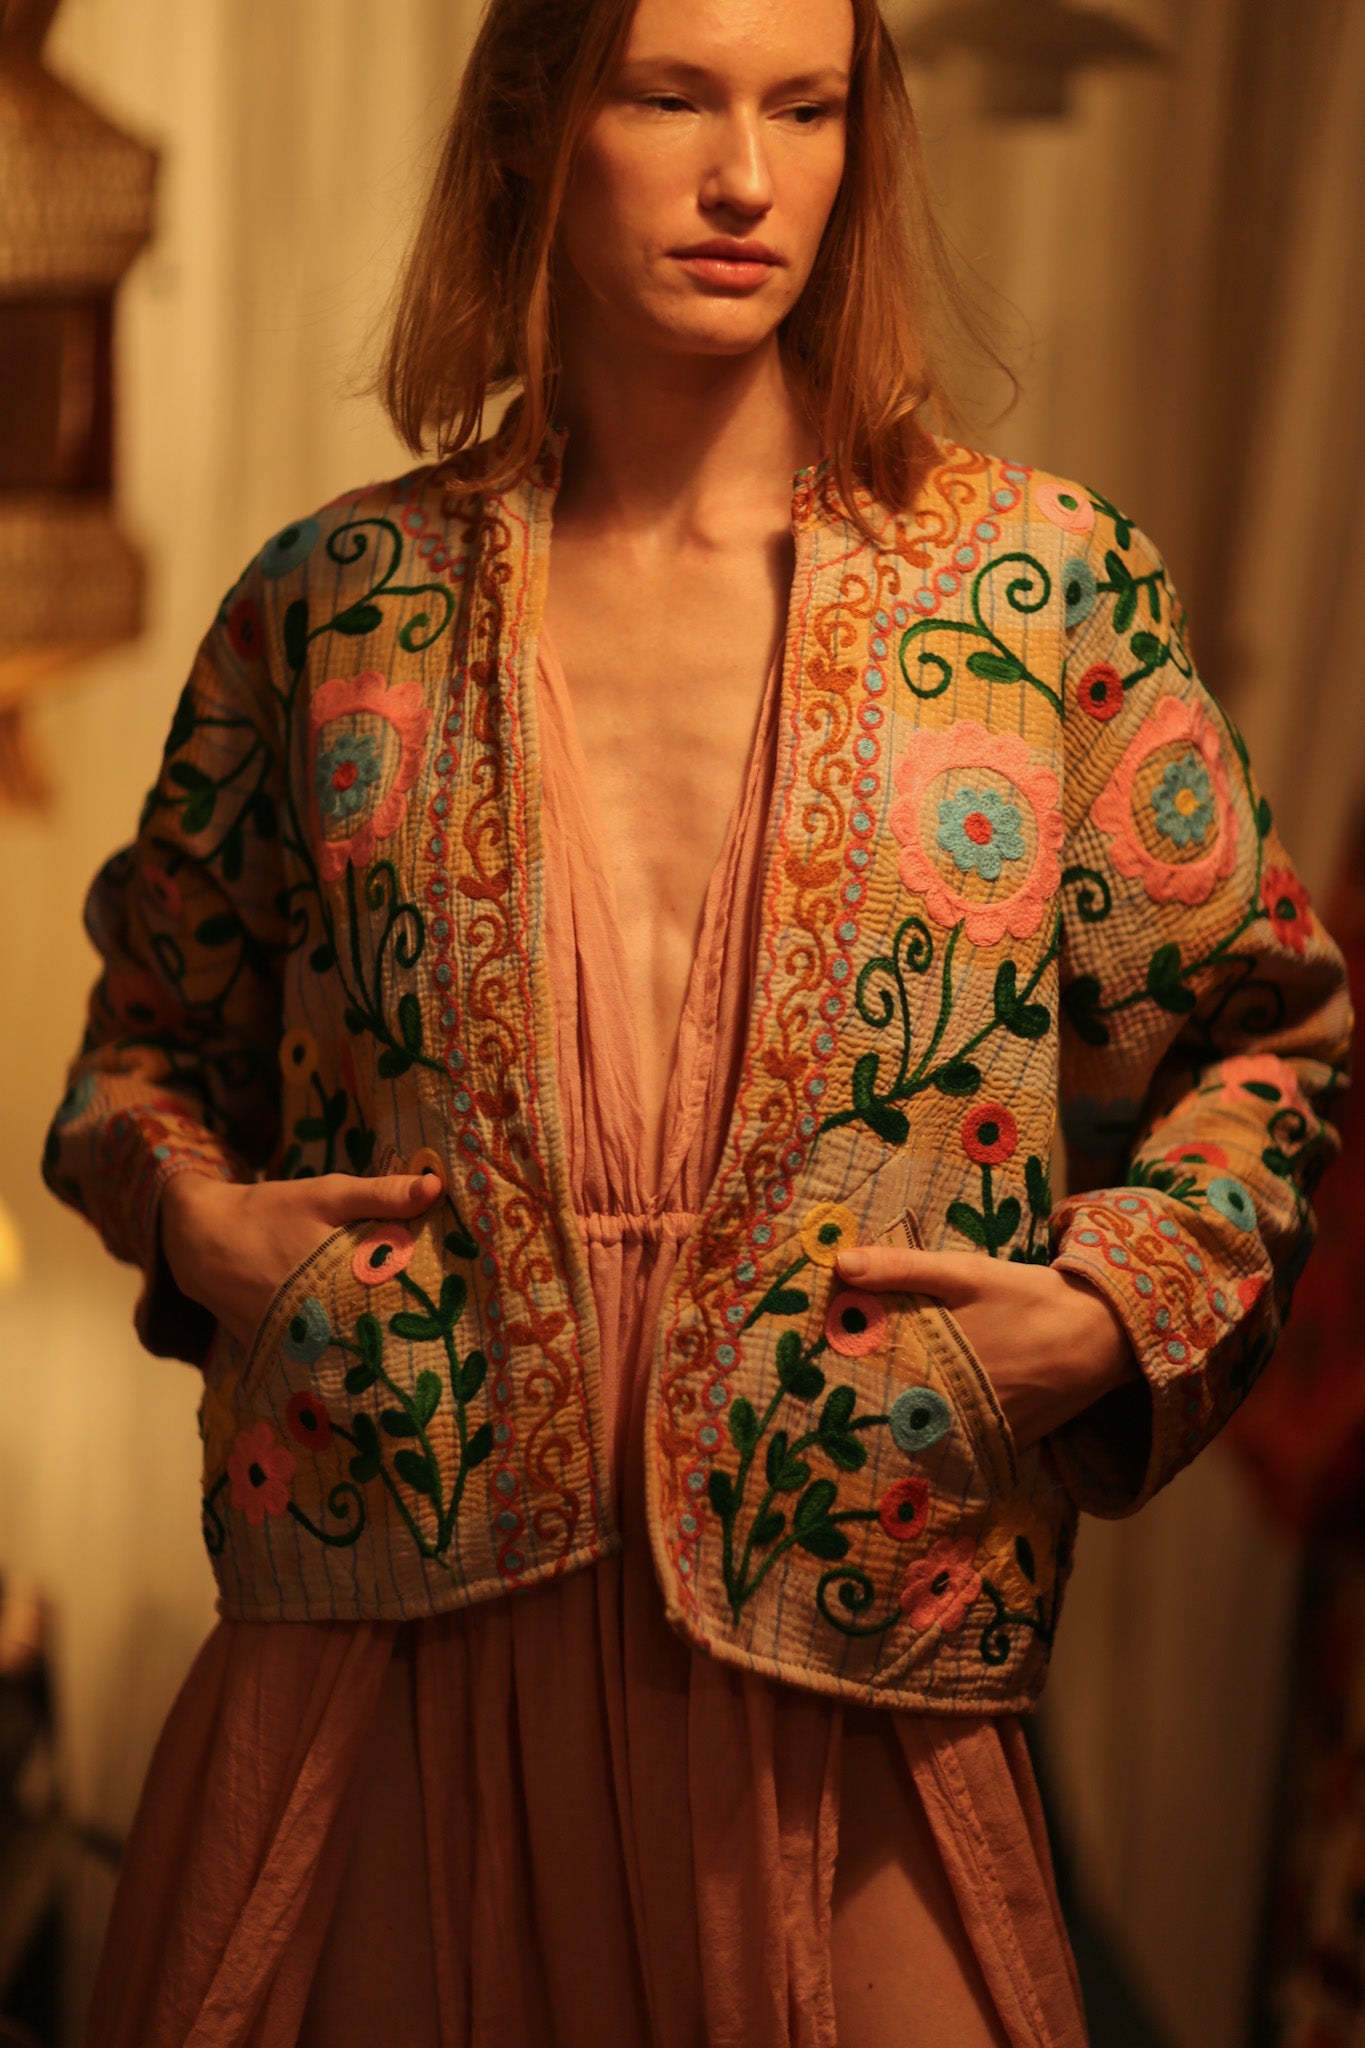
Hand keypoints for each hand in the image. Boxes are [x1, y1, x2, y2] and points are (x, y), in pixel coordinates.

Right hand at [158, 1170, 443, 1348]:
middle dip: (407, 1337)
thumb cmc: (272, 1212)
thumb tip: (437, 1188)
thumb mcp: (325, 1194)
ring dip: (376, 1351)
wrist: (202, 1240)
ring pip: (350, 1355)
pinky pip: (321, 1360)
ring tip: (414, 1352)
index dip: (429, 1311)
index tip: (457, 1311)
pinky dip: (342, 1356)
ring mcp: (295, 1345)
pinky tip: (366, 1354)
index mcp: (336, 1282)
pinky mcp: (279, 1355)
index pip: (398, 1307)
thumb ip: (381, 1195)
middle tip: (445, 1337)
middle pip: (378, 1338)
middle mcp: (316, 1322)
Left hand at [833, 1245, 1138, 1450]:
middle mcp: (958, 1411)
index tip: (815, 1380)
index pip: (873, 1387)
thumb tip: (839, 1264)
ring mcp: (985, 1435)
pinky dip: (947, 1439)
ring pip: (929, 1437)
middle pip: (897, 1418)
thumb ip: (902, 1269)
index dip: (843, 1385)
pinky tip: (928, 1427)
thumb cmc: (1028, 1298)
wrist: (1103, 1334)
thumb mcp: (967, 1274)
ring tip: (868, 1422)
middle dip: (869, 1410)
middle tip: (830, 1406)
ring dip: (904, 1428)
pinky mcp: (1009, 1445)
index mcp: (940, 1368)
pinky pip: (966, 1448)